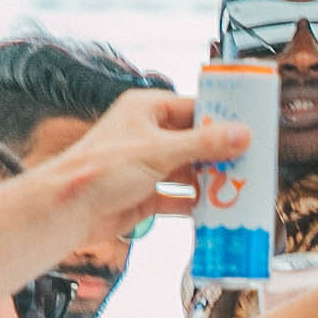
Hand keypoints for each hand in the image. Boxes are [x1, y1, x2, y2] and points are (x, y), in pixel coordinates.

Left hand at [39, 86, 245, 240]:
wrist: (68, 210)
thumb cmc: (99, 168)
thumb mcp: (159, 151)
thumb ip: (203, 144)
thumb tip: (240, 134)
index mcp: (146, 110)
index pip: (193, 108)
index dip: (221, 118)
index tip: (249, 127)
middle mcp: (146, 135)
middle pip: (194, 141)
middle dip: (219, 154)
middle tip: (249, 161)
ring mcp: (145, 166)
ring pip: (187, 170)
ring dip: (209, 180)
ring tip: (238, 185)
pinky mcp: (144, 194)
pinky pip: (177, 197)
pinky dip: (194, 203)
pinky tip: (213, 208)